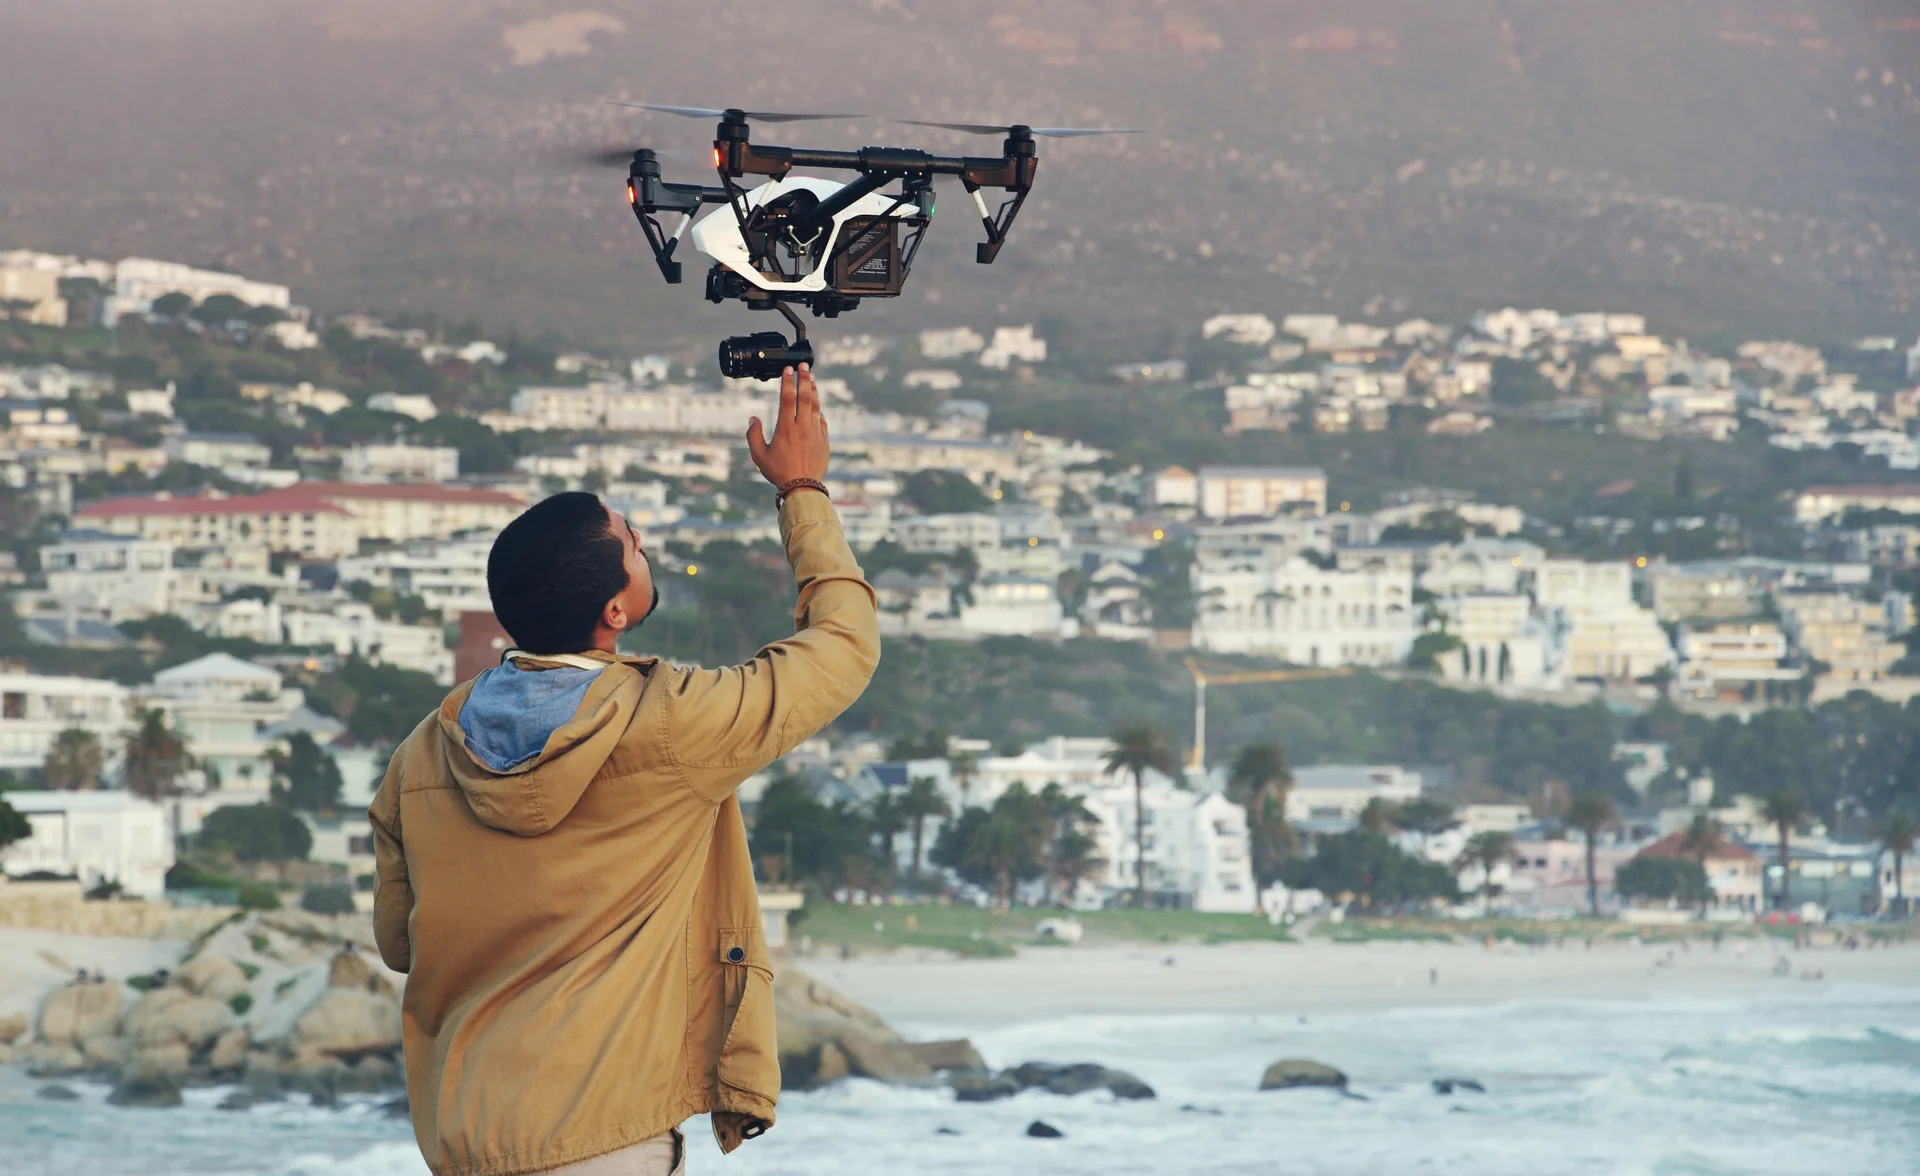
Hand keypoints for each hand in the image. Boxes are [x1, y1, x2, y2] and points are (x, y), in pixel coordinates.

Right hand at [746, 363, 830, 487]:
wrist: (803, 488)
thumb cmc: (779, 473)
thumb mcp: (759, 456)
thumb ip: (753, 435)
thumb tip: (753, 419)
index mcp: (785, 428)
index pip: (786, 398)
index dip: (787, 382)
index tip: (788, 369)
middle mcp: (802, 427)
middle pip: (804, 397)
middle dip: (804, 379)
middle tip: (803, 366)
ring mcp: (815, 433)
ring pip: (816, 407)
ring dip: (813, 391)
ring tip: (811, 378)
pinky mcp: (824, 441)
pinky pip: (822, 421)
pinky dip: (819, 410)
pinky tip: (817, 405)